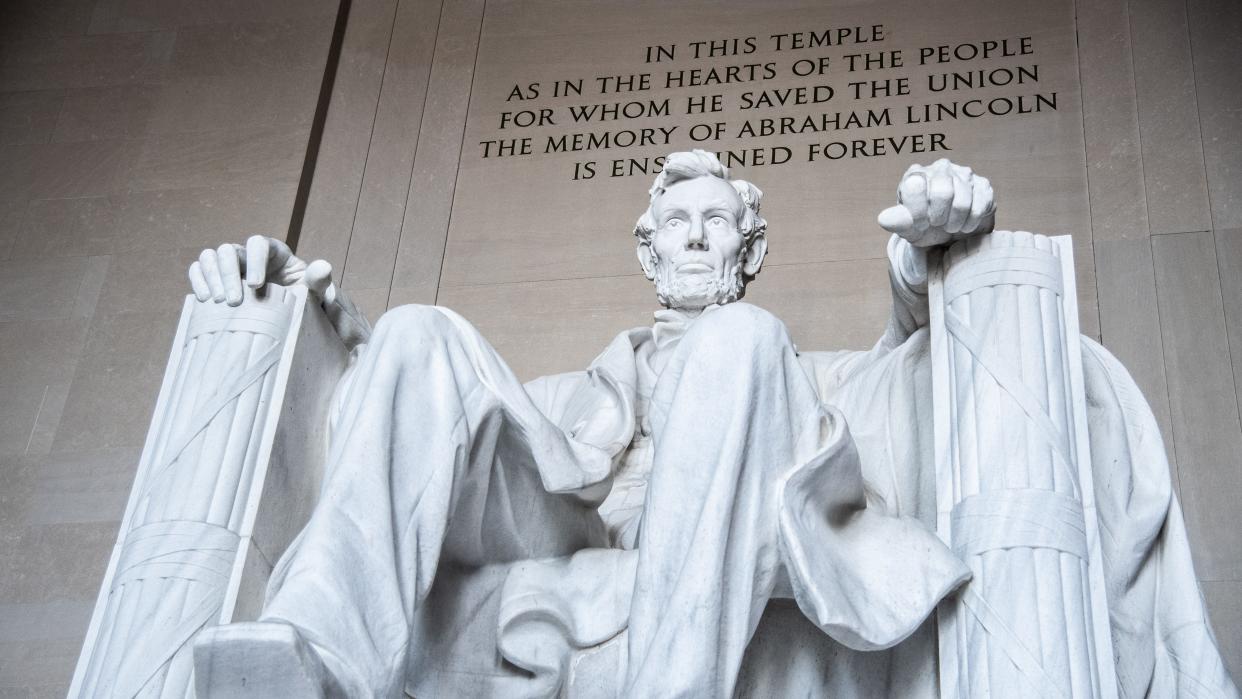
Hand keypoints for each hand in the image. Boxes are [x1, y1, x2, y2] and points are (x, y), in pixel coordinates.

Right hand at [188, 236, 370, 347]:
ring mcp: (232, 267)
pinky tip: (205, 300)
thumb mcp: (316, 294)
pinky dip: (198, 281)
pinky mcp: (218, 280)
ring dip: (211, 277)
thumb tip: (323, 266)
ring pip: (210, 257)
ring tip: (219, 302)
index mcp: (274, 253)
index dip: (254, 260)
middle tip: (234, 302)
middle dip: (228, 273)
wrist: (292, 319)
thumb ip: (319, 281)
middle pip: (229, 249)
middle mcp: (249, 256)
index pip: (258, 243)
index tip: (256, 286)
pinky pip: (199, 271)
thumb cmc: (306, 303)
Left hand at [877, 159, 994, 246]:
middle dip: (939, 217)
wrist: (951, 235)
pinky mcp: (983, 185)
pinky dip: (971, 223)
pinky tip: (964, 225)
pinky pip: (981, 205)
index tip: (920, 224)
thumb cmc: (925, 228)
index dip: (918, 213)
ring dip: (955, 223)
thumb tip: (884, 219)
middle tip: (937, 224)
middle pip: (943, 192)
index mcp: (916, 175)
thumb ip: (896, 222)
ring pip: (963, 201)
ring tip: (950, 226)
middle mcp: (940, 168)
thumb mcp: (908, 229)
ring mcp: (964, 174)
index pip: (915, 187)